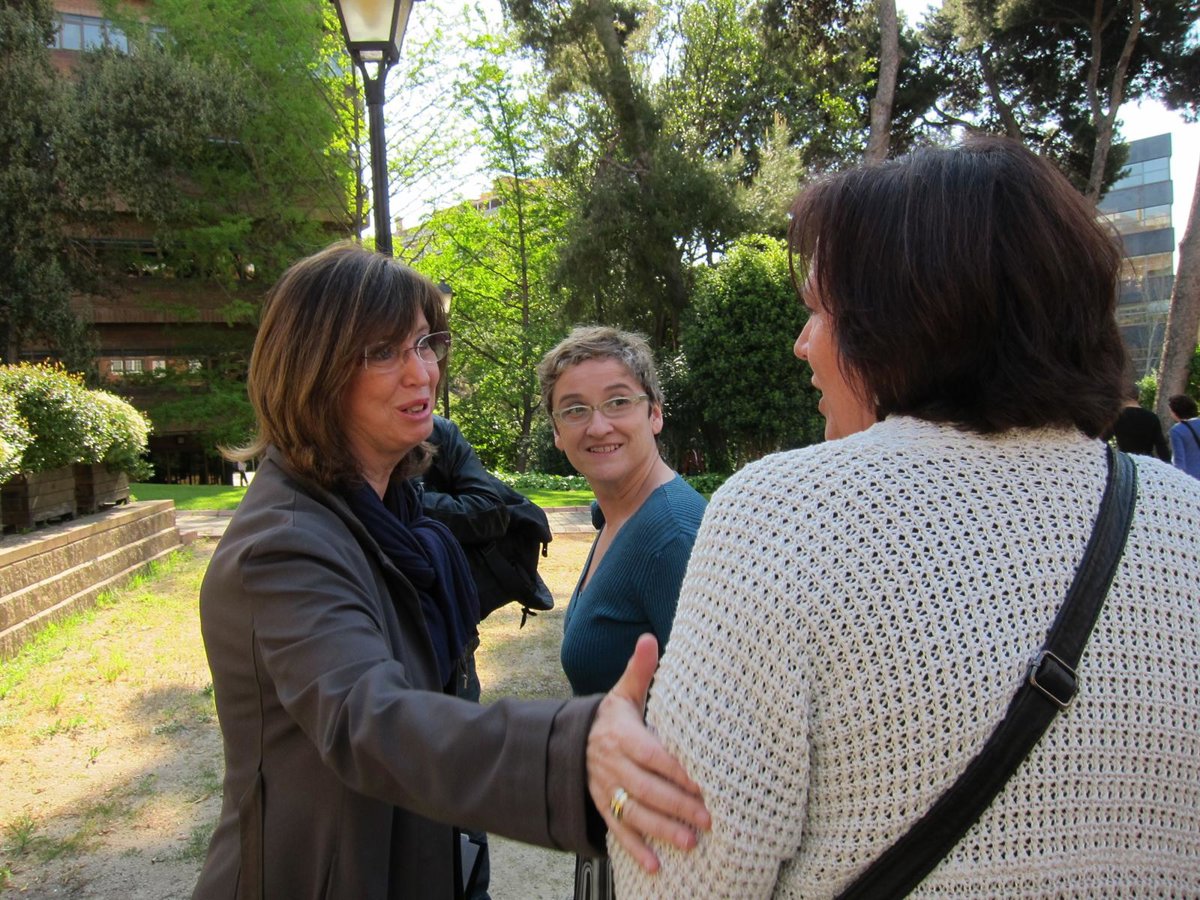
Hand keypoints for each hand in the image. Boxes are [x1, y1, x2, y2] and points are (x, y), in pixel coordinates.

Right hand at [587, 634, 710, 871]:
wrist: (573, 741)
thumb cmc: (612, 717)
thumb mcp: (623, 693)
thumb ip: (640, 670)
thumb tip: (650, 638)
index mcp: (620, 734)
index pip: (651, 754)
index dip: (676, 770)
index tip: (704, 781)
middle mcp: (611, 764)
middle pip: (646, 788)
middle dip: (677, 805)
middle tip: (709, 818)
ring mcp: (606, 789)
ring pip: (633, 812)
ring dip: (661, 830)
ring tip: (690, 843)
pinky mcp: (603, 807)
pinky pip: (618, 830)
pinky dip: (635, 849)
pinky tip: (656, 866)